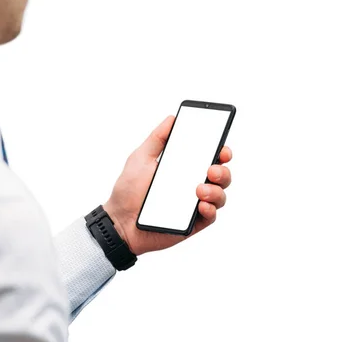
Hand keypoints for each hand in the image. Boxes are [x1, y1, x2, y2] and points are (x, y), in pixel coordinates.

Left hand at [103, 116, 232, 255]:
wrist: (119, 221)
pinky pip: (211, 217)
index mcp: (185, 168)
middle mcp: (194, 185)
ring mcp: (194, 205)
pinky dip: (210, 209)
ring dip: (216, 190)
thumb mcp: (141, 158)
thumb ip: (157, 138)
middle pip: (222, 176)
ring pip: (220, 196)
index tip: (222, 149)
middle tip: (211, 169)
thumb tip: (173, 118)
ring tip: (199, 189)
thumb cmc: (128, 191)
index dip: (222, 152)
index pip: (211, 157)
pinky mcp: (192, 223)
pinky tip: (200, 205)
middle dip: (223, 171)